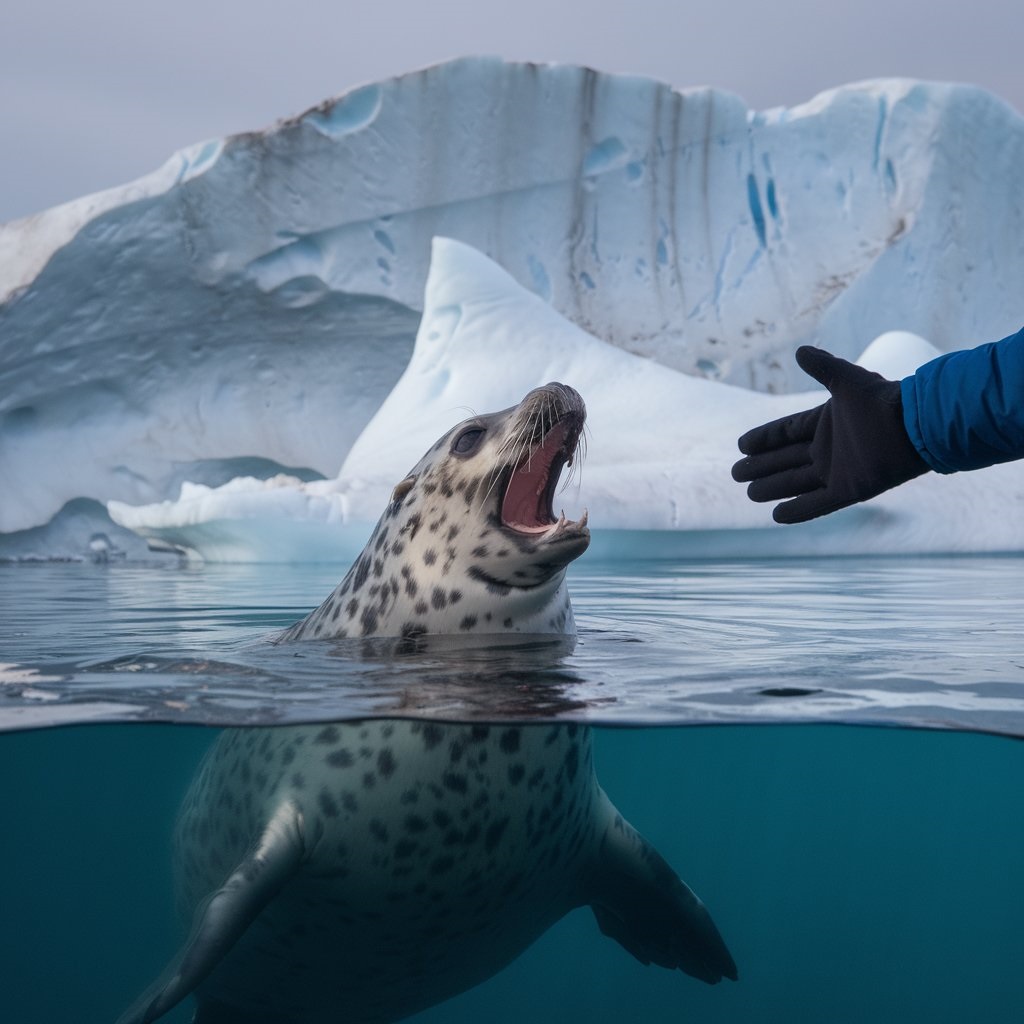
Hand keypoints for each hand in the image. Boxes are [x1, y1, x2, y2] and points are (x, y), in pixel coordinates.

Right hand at [731, 346, 929, 522]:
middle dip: (761, 466)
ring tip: (749, 492)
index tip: (741, 444)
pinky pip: (817, 503)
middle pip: (785, 459)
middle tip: (736, 473)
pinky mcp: (849, 490)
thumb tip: (800, 351)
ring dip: (772, 487)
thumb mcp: (848, 380)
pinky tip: (775, 515)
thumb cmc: (883, 401)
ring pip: (796, 482)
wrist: (916, 426)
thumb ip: (823, 367)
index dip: (764, 438)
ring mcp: (838, 471)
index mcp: (825, 423)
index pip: (785, 432)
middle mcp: (828, 449)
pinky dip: (797, 510)